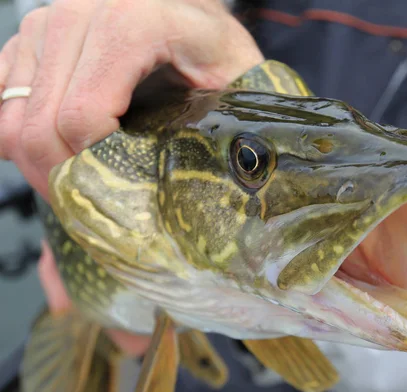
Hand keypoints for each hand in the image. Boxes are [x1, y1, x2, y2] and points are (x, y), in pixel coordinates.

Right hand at [4, 0, 263, 356]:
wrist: (194, 18)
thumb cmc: (220, 57)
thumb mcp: (237, 86)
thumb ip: (216, 126)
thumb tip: (182, 205)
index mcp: (133, 22)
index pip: (81, 117)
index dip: (92, 173)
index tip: (121, 202)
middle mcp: (79, 13)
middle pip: (40, 124)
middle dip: (64, 181)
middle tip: (97, 210)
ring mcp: (48, 24)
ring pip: (13, 120)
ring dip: (42, 166)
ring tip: (85, 185)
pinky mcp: (29, 39)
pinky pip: (0, 103)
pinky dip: (19, 141)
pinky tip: (61, 156)